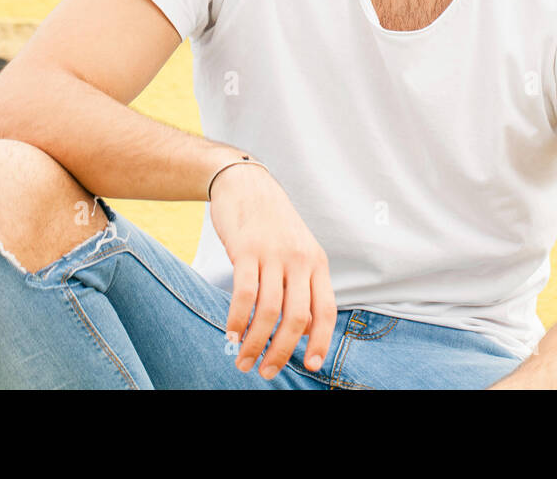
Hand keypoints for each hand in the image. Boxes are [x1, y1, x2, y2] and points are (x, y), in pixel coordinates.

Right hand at [208, 160, 336, 378]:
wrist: (246, 183)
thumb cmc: (271, 224)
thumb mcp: (297, 251)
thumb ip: (301, 287)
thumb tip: (303, 332)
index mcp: (317, 262)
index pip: (326, 310)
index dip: (321, 342)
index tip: (313, 366)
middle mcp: (300, 259)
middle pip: (298, 318)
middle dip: (282, 352)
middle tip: (266, 372)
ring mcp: (274, 254)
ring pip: (270, 311)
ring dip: (255, 343)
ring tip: (244, 362)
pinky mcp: (247, 250)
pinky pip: (245, 294)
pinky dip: (237, 320)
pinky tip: (230, 335)